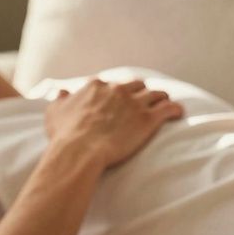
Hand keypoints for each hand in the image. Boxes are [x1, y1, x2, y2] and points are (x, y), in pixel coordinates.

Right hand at [45, 79, 183, 168]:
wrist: (80, 150)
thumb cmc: (65, 135)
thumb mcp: (54, 113)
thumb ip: (59, 100)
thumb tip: (61, 92)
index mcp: (96, 86)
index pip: (111, 83)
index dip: (116, 92)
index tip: (118, 99)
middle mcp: (118, 90)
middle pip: (136, 85)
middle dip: (140, 92)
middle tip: (143, 101)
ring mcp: (135, 103)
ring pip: (156, 93)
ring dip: (160, 98)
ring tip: (164, 104)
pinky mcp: (148, 118)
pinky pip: (169, 108)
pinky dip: (175, 109)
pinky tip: (178, 113)